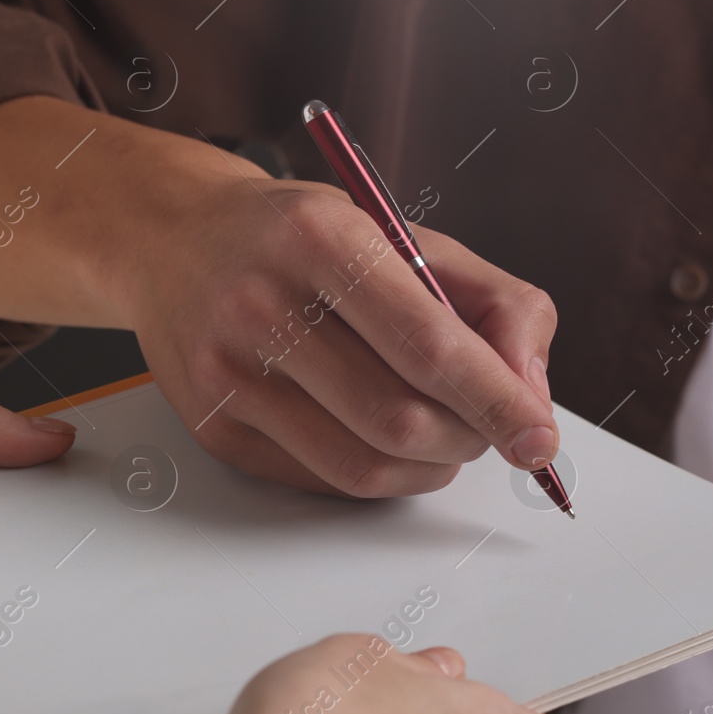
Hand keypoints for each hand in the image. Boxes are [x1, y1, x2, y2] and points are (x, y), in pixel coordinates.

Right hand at [132, 173, 561, 496]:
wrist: (174, 239)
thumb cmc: (304, 237)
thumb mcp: (405, 233)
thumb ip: (493, 302)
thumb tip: (532, 395)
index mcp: (322, 239)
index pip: (429, 345)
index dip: (497, 401)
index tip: (538, 437)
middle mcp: (262, 305)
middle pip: (398, 419)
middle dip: (468, 437)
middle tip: (488, 426)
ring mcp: (229, 374)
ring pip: (362, 466)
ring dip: (430, 467)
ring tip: (442, 434)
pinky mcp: (214, 428)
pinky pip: (322, 480)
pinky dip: (378, 474)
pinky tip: (383, 437)